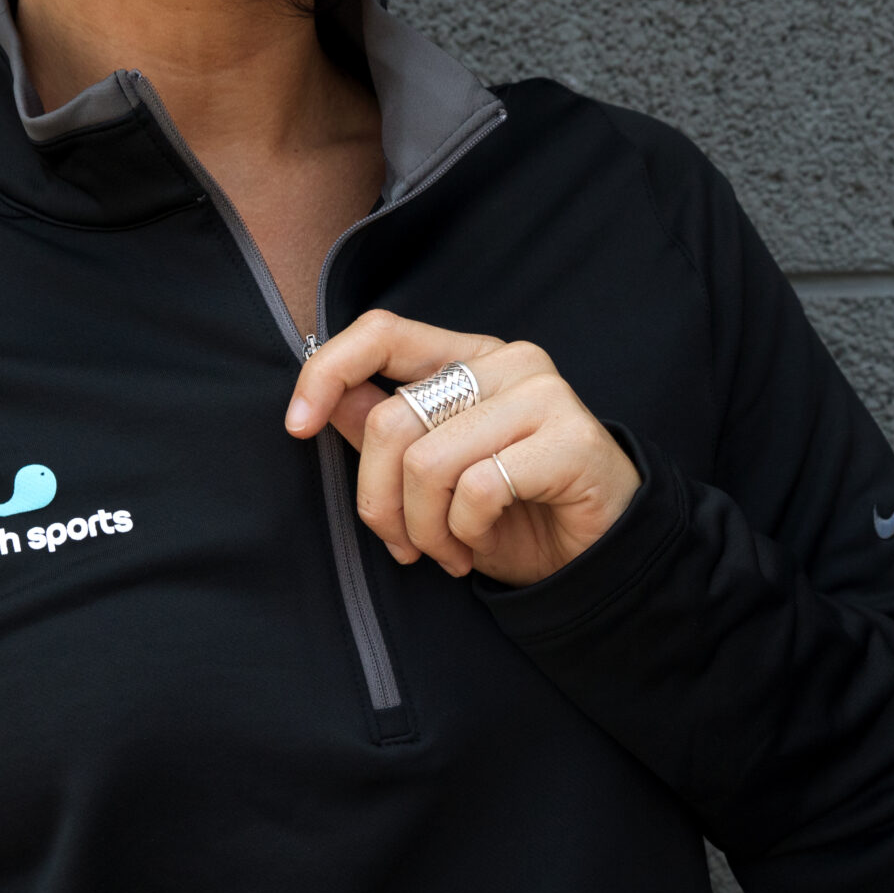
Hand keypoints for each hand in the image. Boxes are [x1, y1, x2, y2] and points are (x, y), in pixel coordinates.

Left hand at [284, 310, 640, 586]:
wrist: (596, 560)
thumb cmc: (514, 515)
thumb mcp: (434, 477)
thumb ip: (385, 433)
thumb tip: (328, 401)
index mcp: (469, 358)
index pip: (382, 332)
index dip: (327, 373)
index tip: (297, 426)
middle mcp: (508, 363)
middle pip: (392, 420)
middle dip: (379, 502)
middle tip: (404, 546)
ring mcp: (543, 396)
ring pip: (428, 462)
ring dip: (425, 529)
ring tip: (448, 552)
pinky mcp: (571, 438)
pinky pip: (476, 489)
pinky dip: (464, 534)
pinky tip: (479, 548)